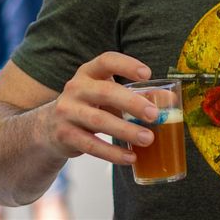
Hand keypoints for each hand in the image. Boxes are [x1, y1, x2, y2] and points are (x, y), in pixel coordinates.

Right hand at [38, 52, 157, 164]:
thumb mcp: (108, 95)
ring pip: (99, 121)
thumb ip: (137, 95)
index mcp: (88, 72)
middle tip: (154, 115)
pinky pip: (91, 145)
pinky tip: (130, 157)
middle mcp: (75, 88)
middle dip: (132, 103)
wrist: (49, 127)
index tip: (147, 73)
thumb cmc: (90, 106)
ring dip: (126, 131)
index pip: (106, 61)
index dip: (126, 65)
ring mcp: (67, 111)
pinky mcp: (64, 135)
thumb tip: (170, 100)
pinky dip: (112, 153)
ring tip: (148, 139)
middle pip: (105, 92)